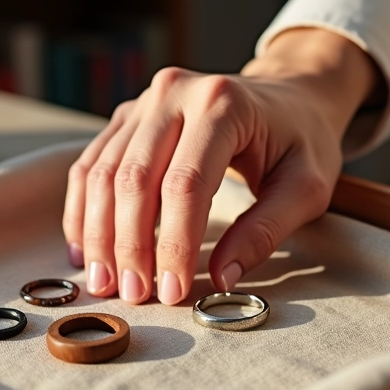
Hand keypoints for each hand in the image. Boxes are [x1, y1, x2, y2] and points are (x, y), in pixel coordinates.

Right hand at [62, 28, 380, 303]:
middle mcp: (175, 93)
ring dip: (98, 233)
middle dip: (129, 245)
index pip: (186, 184)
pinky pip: (91, 163)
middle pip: (134, 178)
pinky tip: (84, 249)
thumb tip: (221, 278)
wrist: (289, 94)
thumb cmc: (302, 140)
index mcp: (223, 104)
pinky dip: (84, 209)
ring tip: (104, 283)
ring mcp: (145, 101)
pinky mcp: (128, 115)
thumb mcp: (305, 187)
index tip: (173, 292)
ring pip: (102, 172)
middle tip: (133, 296)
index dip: (175, 244)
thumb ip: (264, 231)